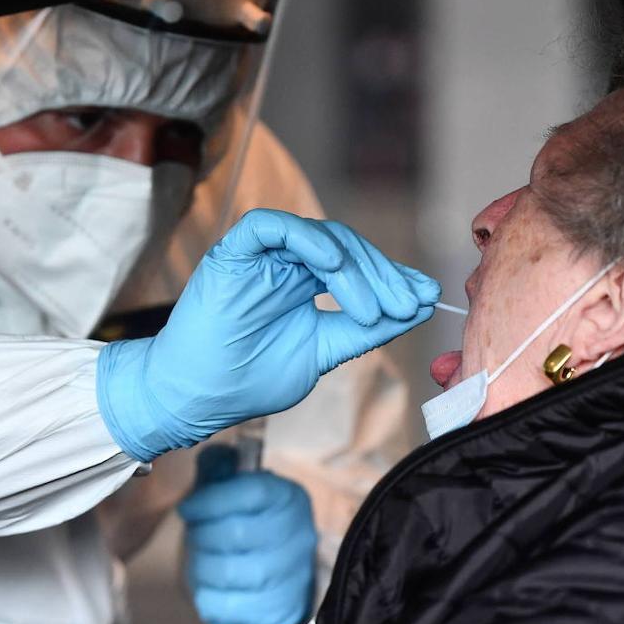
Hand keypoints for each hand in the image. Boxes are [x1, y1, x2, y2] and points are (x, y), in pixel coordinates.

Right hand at [96, 209, 438, 460]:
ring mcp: (260, 255)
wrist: (198, 398)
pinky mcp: (233, 251)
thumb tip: (417, 306)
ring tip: (374, 308)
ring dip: (355, 268)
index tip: (425, 297)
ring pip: (320, 235)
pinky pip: (272, 226)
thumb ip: (366, 329)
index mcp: (304, 281)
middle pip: (346, 247)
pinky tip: (334, 267)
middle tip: (408, 303)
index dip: (392, 277)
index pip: (358, 264)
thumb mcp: (324, 351)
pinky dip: (308, 241)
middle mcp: (286, 262)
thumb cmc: (250, 378)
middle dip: (383, 275)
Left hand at [179, 445, 315, 623]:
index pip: (252, 493)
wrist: (268, 574)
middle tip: (194, 536)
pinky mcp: (282, 610)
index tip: (187, 508)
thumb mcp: (230, 488)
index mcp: (288, 497)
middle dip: (203, 535)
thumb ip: (219, 468)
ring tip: (200, 561)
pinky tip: (209, 588)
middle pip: (240, 533)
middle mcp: (300, 535)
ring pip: (236, 573)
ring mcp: (294, 575)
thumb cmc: (241, 523)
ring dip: (204, 567)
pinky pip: (236, 608)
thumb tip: (212, 453)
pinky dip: (211, 599)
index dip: (212, 500)